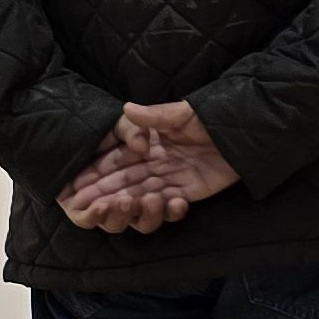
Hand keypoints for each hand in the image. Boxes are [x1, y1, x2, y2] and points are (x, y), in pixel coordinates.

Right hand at [59, 101, 241, 234]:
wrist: (243, 132)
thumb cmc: (210, 116)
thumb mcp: (181, 113)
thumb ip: (154, 116)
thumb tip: (126, 107)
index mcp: (146, 144)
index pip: (114, 163)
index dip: (95, 176)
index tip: (74, 189)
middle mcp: (154, 163)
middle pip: (124, 184)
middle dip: (105, 196)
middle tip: (89, 207)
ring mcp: (171, 179)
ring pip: (143, 198)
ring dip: (134, 205)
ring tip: (129, 204)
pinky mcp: (189, 192)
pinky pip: (170, 206)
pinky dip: (165, 210)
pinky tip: (164, 205)